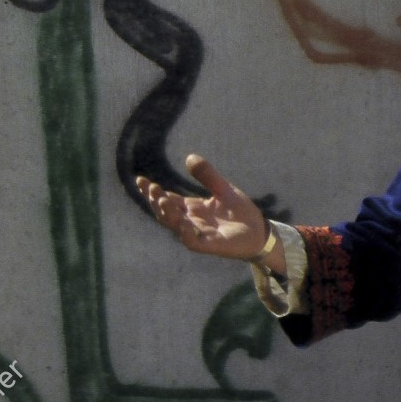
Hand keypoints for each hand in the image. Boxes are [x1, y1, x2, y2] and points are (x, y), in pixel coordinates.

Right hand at [136, 155, 271, 262]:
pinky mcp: (209, 245)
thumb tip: (190, 156)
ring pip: (174, 225)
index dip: (152, 191)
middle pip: (165, 212)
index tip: (140, 180)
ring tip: (160, 199)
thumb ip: (208, 175)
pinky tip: (181, 221)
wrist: (260, 231)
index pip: (166, 199)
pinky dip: (184, 231)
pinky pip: (191, 240)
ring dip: (166, 213)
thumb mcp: (223, 188)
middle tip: (150, 187)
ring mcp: (198, 234)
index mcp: (192, 209)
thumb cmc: (240, 212)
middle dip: (155, 200)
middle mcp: (190, 221)